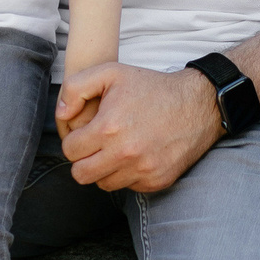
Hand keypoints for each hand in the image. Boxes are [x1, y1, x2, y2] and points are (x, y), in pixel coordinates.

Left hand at [55, 64, 222, 194]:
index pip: (70, 150)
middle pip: (81, 174)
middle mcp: (125, 153)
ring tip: (115, 150)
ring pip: (103, 184)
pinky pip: (128, 187)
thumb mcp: (111, 72)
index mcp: (109, 128)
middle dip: (83, 160)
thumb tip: (61, 114)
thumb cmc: (152, 87)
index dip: (74, 140)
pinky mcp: (157, 181)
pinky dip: (127, 174)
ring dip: (104, 169)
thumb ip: (76, 88)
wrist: (198, 103)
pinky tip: (135, 155)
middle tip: (94, 146)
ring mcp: (143, 170)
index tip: (84, 133)